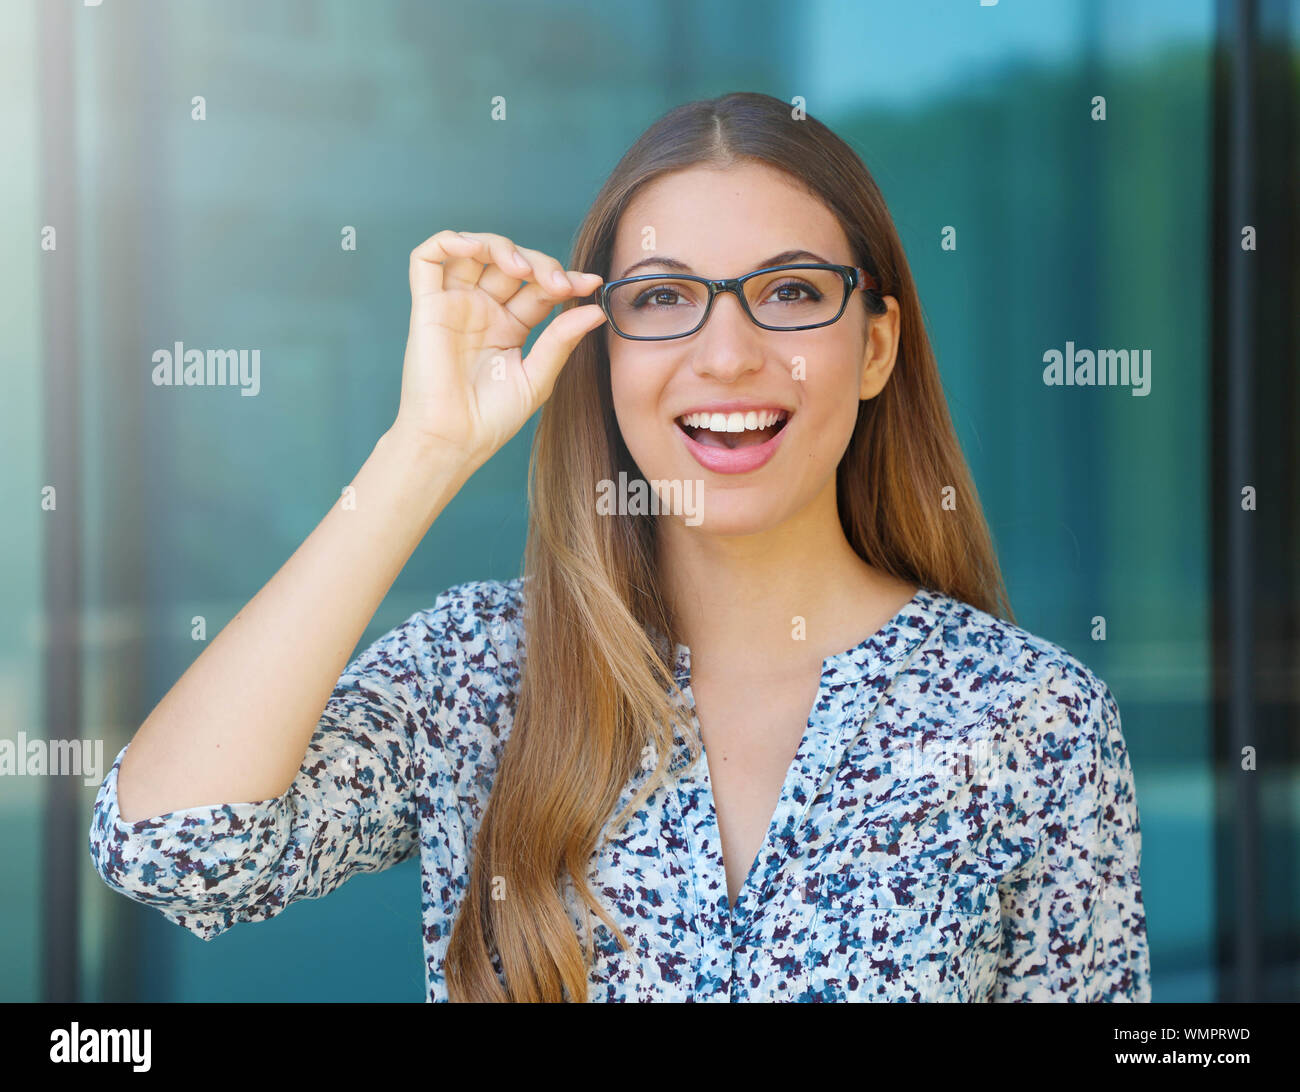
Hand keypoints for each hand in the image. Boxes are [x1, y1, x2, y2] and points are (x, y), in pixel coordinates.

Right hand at [393, 229, 606, 468]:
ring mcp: (454, 305)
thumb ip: (562, 340)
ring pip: (474, 250)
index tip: (590, 284)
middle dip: (540, 264)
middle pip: (511, 263)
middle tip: (559, 285)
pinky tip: (476, 248)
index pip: (538, 288)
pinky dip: (450, 241)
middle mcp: (482, 310)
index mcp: (509, 326)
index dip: (564, 279)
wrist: (454, 440)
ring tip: (522, 268)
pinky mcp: (427, 305)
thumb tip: (595, 310)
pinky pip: (428, 257)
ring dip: (500, 246)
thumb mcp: (537, 376)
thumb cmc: (491, 418)